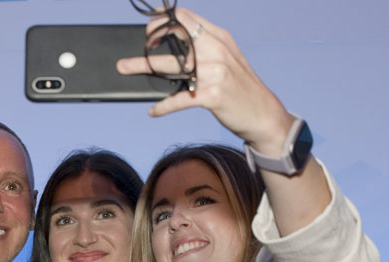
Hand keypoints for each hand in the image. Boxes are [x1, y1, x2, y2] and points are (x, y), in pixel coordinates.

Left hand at [116, 7, 294, 155]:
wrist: (263, 114)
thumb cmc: (241, 88)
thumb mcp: (228, 59)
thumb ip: (206, 48)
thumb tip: (178, 47)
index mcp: (219, 38)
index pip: (188, 20)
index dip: (165, 20)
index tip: (149, 27)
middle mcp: (216, 51)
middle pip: (175, 40)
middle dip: (149, 41)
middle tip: (132, 50)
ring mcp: (214, 72)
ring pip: (170, 67)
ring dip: (143, 67)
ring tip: (125, 68)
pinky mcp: (212, 95)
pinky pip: (179, 99)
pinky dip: (163, 106)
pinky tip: (153, 110)